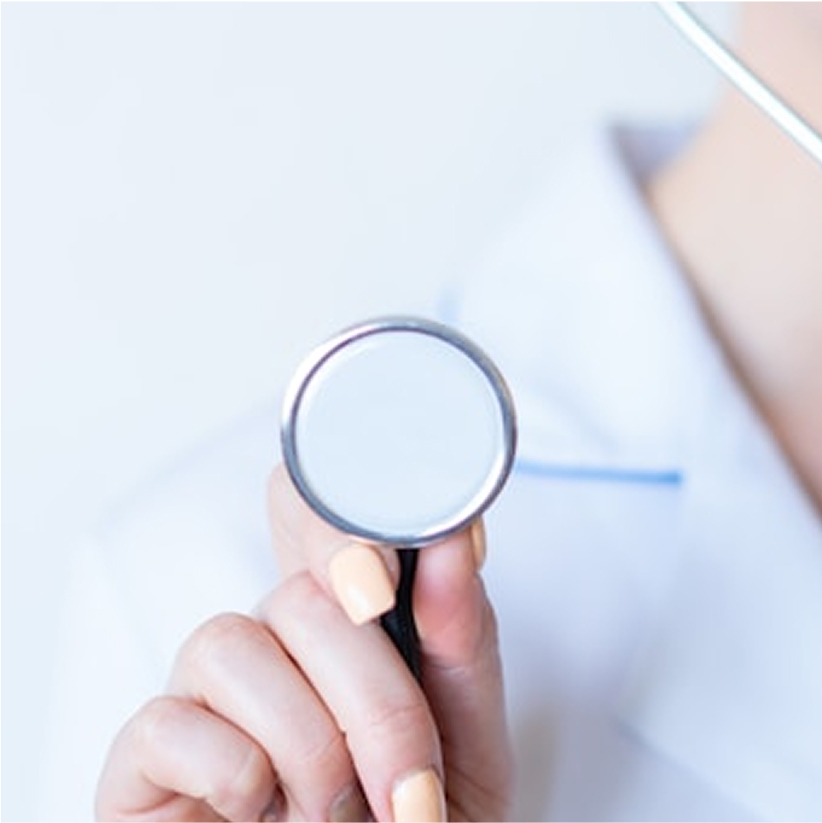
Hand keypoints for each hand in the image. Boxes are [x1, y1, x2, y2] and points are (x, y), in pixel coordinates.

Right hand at [96, 464, 511, 820]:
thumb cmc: (418, 814)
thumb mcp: (466, 729)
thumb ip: (459, 632)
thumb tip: (457, 535)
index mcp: (341, 618)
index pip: (309, 511)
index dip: (332, 511)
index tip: (386, 579)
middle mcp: (268, 638)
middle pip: (298, 594)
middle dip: (374, 701)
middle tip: (411, 789)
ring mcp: (202, 693)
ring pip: (228, 643)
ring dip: (308, 745)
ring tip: (339, 815)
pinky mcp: (145, 759)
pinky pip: (166, 723)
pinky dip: (234, 774)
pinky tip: (261, 810)